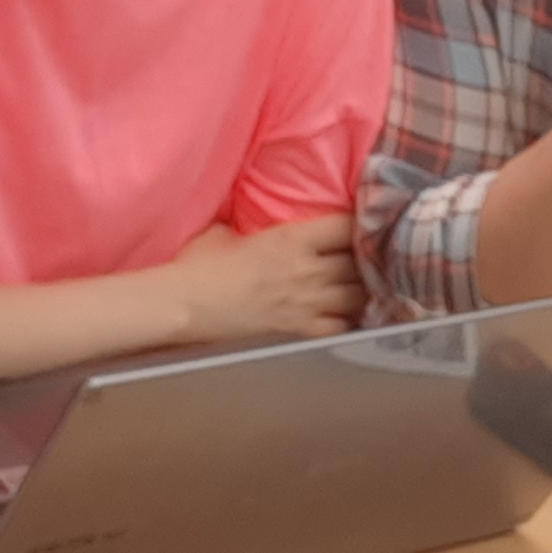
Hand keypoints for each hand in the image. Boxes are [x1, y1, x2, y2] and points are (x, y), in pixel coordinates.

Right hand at [168, 212, 365, 342]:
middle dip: (365, 259)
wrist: (185, 305)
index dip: (358, 224)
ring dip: (363, 289)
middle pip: (359, 261)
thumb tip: (252, 223)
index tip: (359, 225)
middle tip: (366, 258)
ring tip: (363, 286)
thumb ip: (251, 226)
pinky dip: (349, 321)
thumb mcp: (226, 231)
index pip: (346, 225)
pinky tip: (347, 316)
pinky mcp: (299, 330)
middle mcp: (307, 270)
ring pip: (358, 295)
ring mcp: (307, 303)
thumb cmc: (199, 265)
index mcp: (292, 239)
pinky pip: (341, 327)